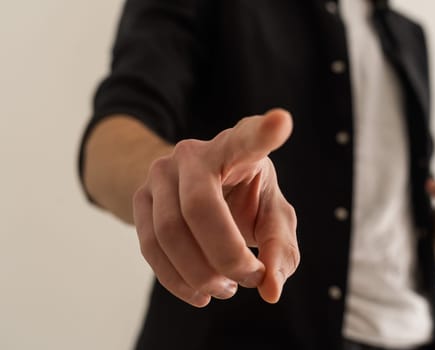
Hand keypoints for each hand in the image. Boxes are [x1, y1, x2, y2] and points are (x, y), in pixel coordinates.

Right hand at [132, 109, 298, 306]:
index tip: (282, 122)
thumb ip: (279, 250)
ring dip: (201, 274)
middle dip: (226, 256)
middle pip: (199, 207)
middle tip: (248, 280)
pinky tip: (199, 292)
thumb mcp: (272, 216)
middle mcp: (194, 154)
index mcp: (236, 148)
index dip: (264, 131)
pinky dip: (177, 280)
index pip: (249, 138)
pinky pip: (150, 247)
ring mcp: (160, 173)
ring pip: (169, 233)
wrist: (190, 191)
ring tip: (226, 288)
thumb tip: (270, 291)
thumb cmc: (243, 199)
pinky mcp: (139, 197)